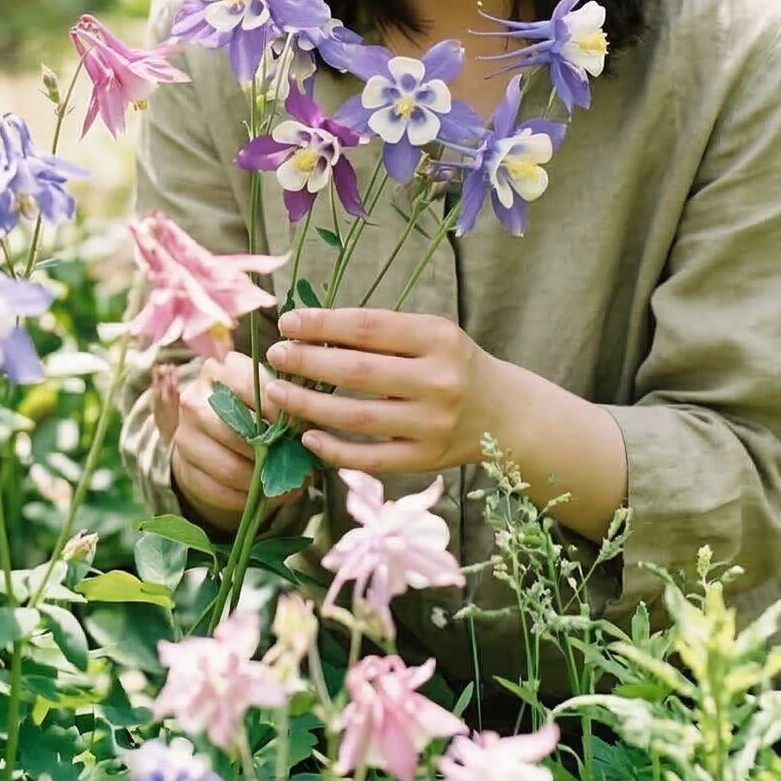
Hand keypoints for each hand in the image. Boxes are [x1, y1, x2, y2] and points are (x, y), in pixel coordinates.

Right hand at [168, 349, 305, 530]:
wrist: (209, 436)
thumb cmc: (247, 411)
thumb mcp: (262, 398)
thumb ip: (283, 406)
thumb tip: (307, 431)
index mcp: (218, 371)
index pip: (249, 386)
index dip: (278, 410)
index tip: (299, 429)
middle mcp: (195, 399)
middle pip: (236, 431)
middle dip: (271, 453)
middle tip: (296, 466)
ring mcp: (185, 434)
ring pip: (228, 467)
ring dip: (261, 482)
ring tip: (285, 486)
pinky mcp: (183, 467)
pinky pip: (218, 491)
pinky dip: (246, 499)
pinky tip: (264, 497)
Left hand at [260, 308, 492, 476]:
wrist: (504, 413)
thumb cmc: (453, 364)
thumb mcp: (430, 335)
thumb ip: (381, 333)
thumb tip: (311, 331)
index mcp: (438, 338)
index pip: (369, 326)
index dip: (323, 324)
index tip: (289, 321)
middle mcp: (438, 381)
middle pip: (358, 371)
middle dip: (308, 362)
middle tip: (276, 355)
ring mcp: (432, 425)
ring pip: (357, 417)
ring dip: (309, 404)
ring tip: (277, 392)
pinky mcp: (426, 460)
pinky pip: (370, 458)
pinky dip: (334, 450)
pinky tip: (307, 436)